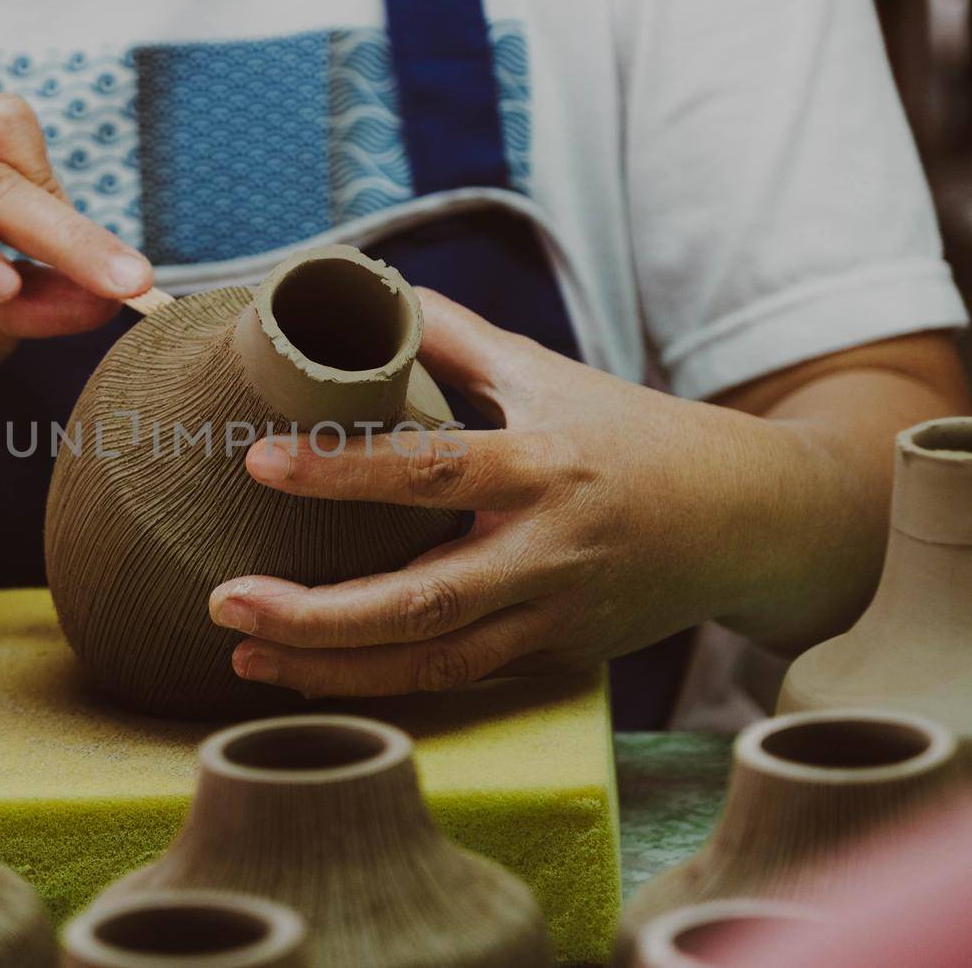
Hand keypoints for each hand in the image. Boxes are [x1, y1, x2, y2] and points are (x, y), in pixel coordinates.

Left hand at [209, 288, 846, 697]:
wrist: (747, 521)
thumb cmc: (630, 432)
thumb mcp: (548, 371)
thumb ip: (453, 336)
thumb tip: (359, 288)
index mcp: (543, 464)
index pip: (432, 470)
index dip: (343, 469)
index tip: (257, 462)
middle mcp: (547, 551)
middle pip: (424, 599)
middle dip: (319, 613)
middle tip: (224, 600)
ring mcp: (552, 618)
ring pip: (433, 663)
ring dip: (333, 669)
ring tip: (243, 654)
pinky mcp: (552, 660)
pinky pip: (456, 680)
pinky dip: (381, 684)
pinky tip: (309, 674)